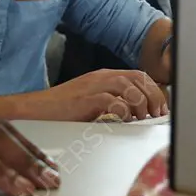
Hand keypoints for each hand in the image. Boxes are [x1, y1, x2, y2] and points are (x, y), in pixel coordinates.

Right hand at [40, 69, 168, 121]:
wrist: (35, 110)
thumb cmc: (62, 110)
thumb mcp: (93, 102)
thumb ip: (113, 102)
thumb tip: (138, 114)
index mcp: (103, 76)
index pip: (138, 75)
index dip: (154, 91)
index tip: (160, 108)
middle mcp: (100, 77)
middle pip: (137, 78)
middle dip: (153, 97)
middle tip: (155, 115)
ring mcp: (92, 87)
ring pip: (127, 86)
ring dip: (139, 103)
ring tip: (139, 118)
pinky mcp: (84, 100)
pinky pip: (111, 100)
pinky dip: (122, 110)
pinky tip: (122, 120)